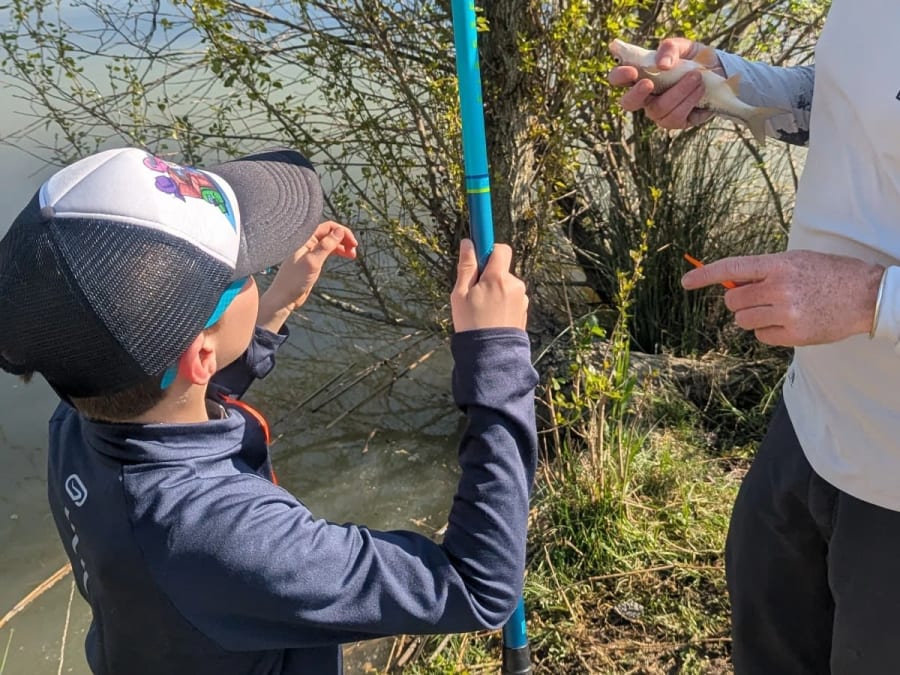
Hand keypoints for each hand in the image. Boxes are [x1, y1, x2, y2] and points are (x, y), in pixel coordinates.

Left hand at [257, 221, 357, 331]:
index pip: (328, 227)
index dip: (342, 232)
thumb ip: (326, 246)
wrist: (284, 297)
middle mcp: (307, 243)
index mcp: (305, 239)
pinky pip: (328, 252)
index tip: (353, 242)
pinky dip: (337, 252)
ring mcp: (310, 252)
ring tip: (352, 255)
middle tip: (354, 249)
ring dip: (342, 246)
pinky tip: (345, 256)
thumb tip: (339, 231)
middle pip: (330, 234)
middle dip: (344, 239)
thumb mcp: (312, 261)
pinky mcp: (312, 261)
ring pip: (330, 243)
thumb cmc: (293, 280)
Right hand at [451, 239, 527, 331]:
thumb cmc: (471, 324)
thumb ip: (466, 267)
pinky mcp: (524, 311)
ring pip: (506, 285)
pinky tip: (492, 318)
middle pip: (502, 270)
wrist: (490, 354)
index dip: (490, 248)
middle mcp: (515, 285)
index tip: (480, 250)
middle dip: (489, 276)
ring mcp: (522, 299)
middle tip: (474, 294)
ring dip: (496, 291)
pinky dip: (502, 303)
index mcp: (498, 278)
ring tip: (483, 310)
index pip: (501, 249)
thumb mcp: (460, 294)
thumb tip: (468, 243)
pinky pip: (511, 299)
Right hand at [608, 37, 718, 128]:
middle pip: (628, 103)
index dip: (619, 76)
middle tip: (649, 83)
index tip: (632, 71)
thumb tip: (662, 65)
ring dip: (678, 92)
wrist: (721, 72)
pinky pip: (675, 118)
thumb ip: (670, 48)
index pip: (618, 79)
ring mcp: (660, 112)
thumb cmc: (695, 58)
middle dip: (636, 94)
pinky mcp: (677, 121)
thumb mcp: (684, 46)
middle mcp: (646, 97)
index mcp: (641, 76)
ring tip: (697, 76)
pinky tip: (700, 89)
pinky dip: (689, 101)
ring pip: (658, 110)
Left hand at [681, 250, 883, 345]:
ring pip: (743, 321)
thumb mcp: (796, 261)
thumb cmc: (829, 274)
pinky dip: (768, 332)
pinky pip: (761, 336)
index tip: (686, 283)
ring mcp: (786, 313)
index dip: (704, 275)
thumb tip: (731, 282)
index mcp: (778, 265)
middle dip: (740, 301)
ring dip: (753, 317)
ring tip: (779, 309)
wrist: (867, 295)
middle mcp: (779, 288)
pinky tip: (790, 322)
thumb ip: (764, 271)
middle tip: (761, 298)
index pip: (731, 268)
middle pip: (733, 300)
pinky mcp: (794, 334)